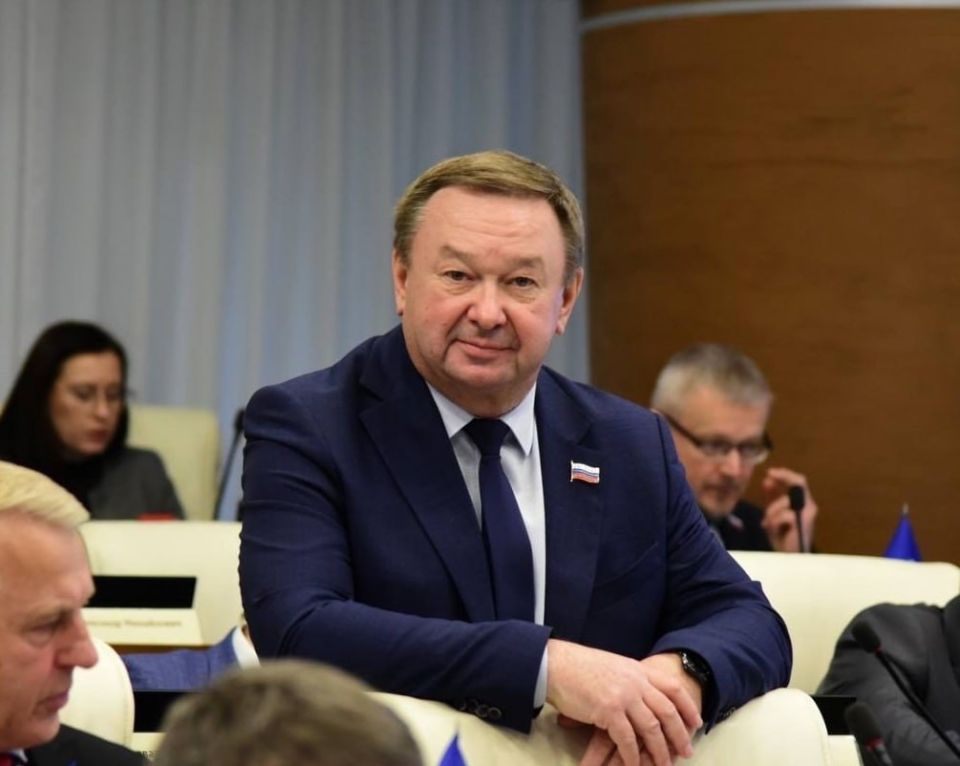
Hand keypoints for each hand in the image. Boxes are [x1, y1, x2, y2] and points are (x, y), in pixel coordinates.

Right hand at [546, 640, 702, 765]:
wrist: (555, 663)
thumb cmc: (578, 665)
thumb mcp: (612, 666)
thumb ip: (629, 679)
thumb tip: (639, 694)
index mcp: (637, 669)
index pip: (672, 687)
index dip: (687, 706)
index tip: (696, 722)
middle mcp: (635, 681)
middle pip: (667, 710)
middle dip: (679, 734)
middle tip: (686, 752)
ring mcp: (623, 696)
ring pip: (651, 728)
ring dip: (659, 750)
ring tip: (664, 765)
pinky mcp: (608, 711)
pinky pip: (627, 739)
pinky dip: (633, 756)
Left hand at [761, 466, 817, 551]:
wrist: (789, 557)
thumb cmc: (783, 537)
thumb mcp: (773, 513)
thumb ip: (772, 497)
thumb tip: (767, 480)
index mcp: (802, 503)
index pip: (798, 482)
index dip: (784, 474)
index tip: (769, 472)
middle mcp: (809, 506)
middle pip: (800, 482)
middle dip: (783, 476)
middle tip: (769, 475)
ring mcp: (809, 513)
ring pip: (785, 500)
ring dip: (772, 511)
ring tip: (768, 524)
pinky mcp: (804, 522)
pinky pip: (783, 514)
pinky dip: (774, 522)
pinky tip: (774, 530)